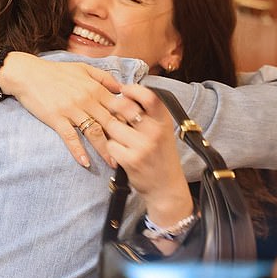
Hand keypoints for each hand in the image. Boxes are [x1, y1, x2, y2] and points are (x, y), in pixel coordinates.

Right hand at [3, 54, 147, 167]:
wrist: (29, 74)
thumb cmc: (56, 72)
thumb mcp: (83, 68)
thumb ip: (103, 78)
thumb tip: (121, 88)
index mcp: (95, 88)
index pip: (119, 106)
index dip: (130, 120)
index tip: (140, 133)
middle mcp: (87, 100)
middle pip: (110, 122)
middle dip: (124, 139)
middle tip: (134, 154)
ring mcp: (72, 110)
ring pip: (93, 132)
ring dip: (105, 150)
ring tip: (113, 164)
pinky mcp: (57, 118)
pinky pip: (70, 137)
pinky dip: (77, 151)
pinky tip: (85, 162)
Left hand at [104, 84, 192, 227]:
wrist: (166, 187)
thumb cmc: (161, 156)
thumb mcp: (163, 131)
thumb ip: (150, 114)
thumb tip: (126, 93)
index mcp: (164, 121)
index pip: (149, 96)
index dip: (133, 89)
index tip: (124, 90)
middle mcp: (155, 132)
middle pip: (124, 107)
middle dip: (114, 106)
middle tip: (112, 110)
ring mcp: (142, 146)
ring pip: (112, 125)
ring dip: (111, 129)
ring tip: (119, 136)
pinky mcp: (130, 160)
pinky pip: (110, 144)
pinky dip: (111, 147)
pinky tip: (119, 151)